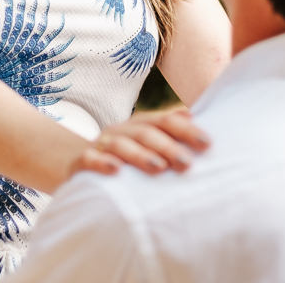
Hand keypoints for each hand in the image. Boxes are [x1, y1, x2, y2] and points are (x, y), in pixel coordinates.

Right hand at [68, 105, 209, 177]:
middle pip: (146, 133)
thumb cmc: (124, 156)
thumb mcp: (145, 143)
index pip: (166, 121)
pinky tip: (116, 170)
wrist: (77, 162)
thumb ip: (167, 131)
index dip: (187, 130)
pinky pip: (90, 159)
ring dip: (140, 155)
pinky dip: (102, 163)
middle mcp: (121, 130)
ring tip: (159, 168)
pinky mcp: (81, 162)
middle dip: (168, 147)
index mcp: (140, 124)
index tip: (208, 144)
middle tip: (188, 164)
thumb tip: (192, 113)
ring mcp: (101, 144)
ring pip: (120, 145)